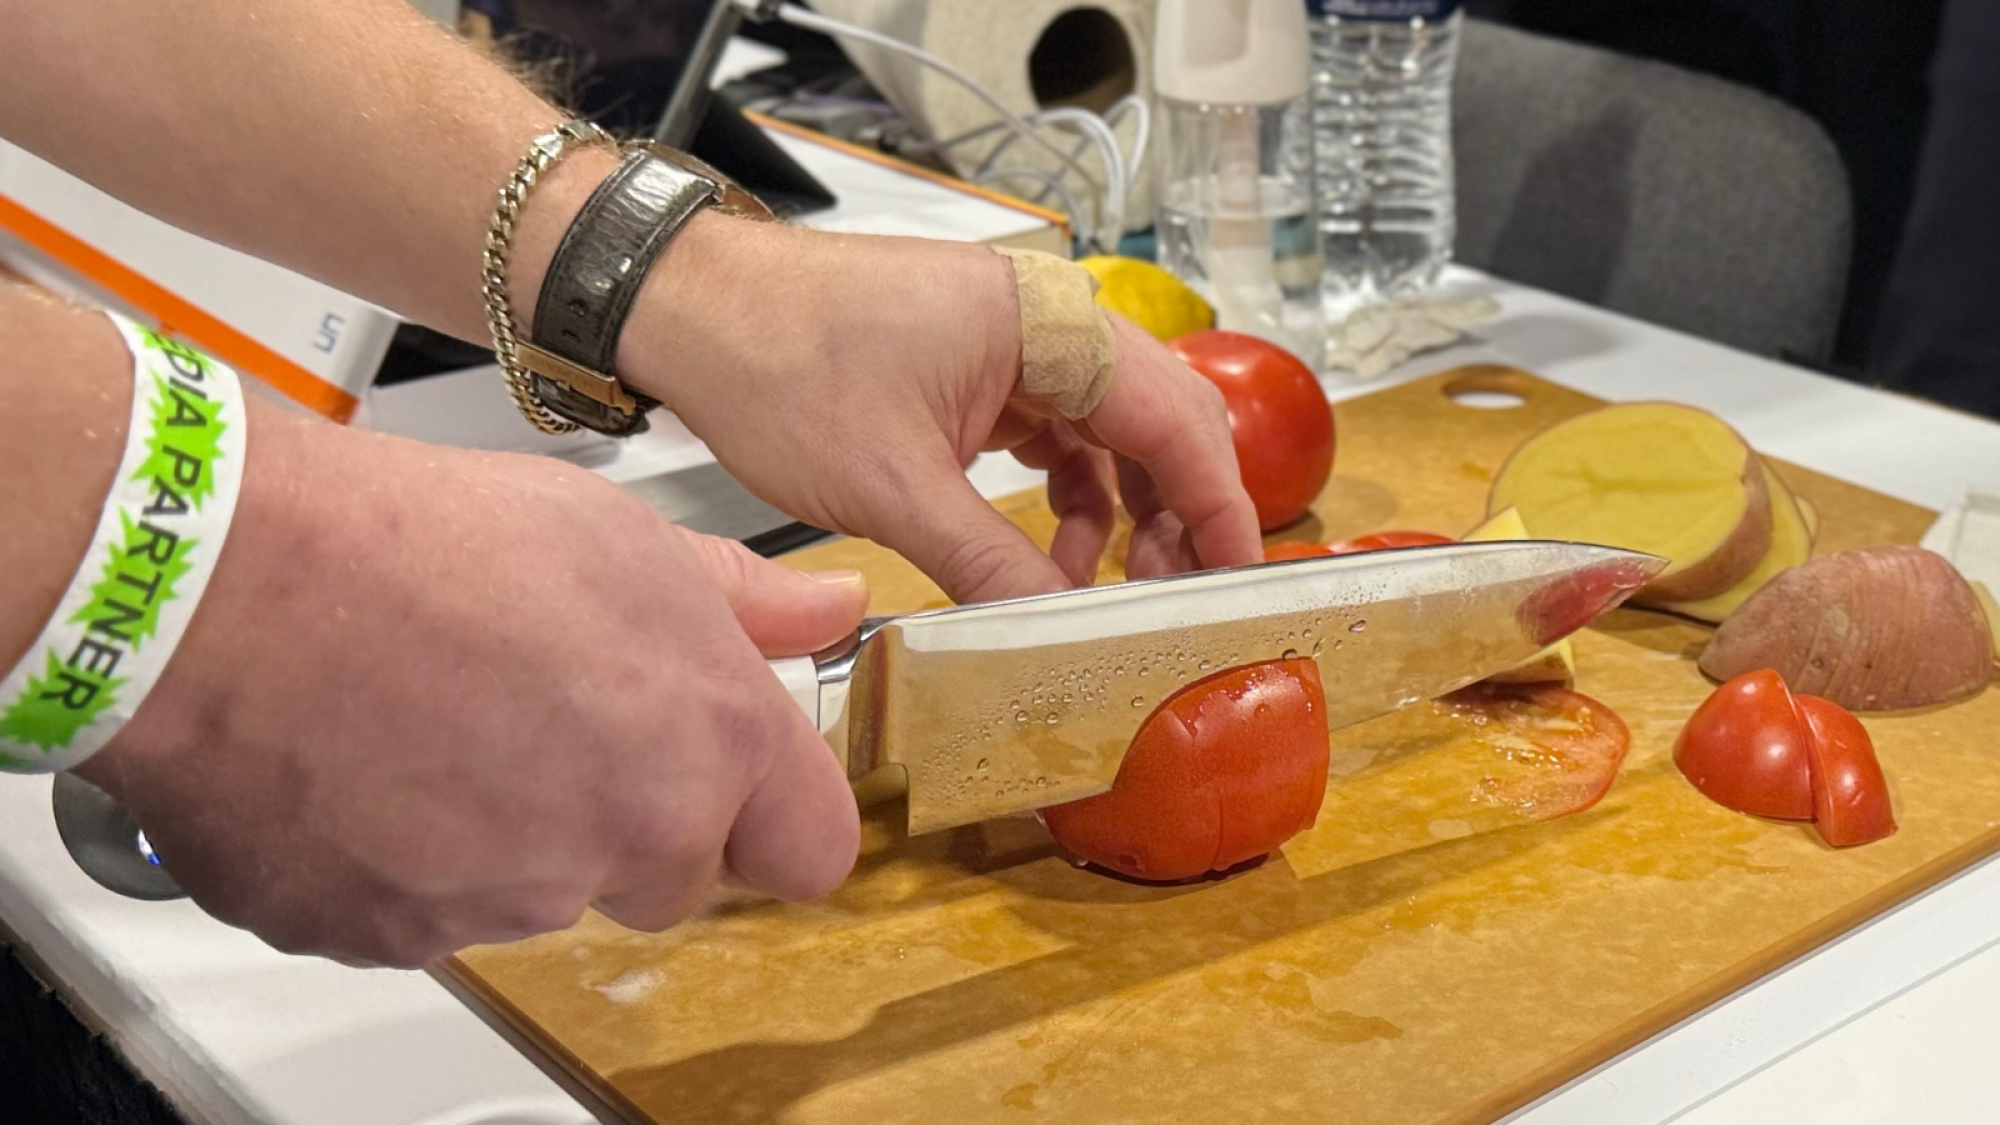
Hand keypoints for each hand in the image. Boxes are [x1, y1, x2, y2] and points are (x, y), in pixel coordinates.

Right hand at [75, 404, 866, 967]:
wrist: (227, 583)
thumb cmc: (418, 543)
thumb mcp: (622, 537)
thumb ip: (745, 600)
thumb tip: (826, 608)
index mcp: (704, 744)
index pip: (811, 849)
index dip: (775, 815)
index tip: (741, 786)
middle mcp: (621, 840)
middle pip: (673, 877)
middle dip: (632, 818)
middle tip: (554, 720)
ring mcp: (506, 901)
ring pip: (546, 894)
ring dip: (516, 832)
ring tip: (447, 718)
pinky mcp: (393, 937)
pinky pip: (430, 915)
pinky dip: (411, 861)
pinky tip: (378, 764)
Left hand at [617, 217, 1264, 603]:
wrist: (688, 311)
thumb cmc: (780, 364)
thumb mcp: (894, 487)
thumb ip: (991, 562)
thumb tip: (1059, 628)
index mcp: (1046, 324)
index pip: (1176, 418)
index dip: (1218, 505)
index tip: (1237, 576)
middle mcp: (1047, 321)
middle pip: (1158, 422)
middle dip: (1177, 514)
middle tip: (1178, 599)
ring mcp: (1014, 342)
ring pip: (1110, 433)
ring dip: (1120, 512)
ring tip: (1106, 590)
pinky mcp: (980, 368)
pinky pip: (1057, 434)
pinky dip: (1067, 495)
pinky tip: (1052, 555)